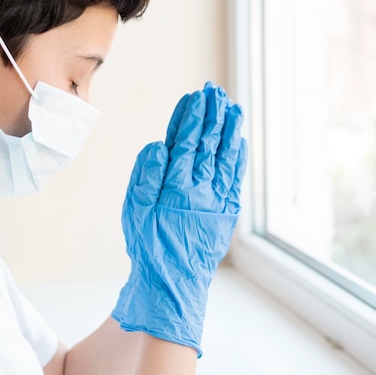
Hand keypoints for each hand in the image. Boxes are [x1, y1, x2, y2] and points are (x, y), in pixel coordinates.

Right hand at [111, 82, 247, 356]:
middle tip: (215, 92)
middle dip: (212, 115)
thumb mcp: (135, 211)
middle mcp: (200, 188)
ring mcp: (218, 199)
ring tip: (233, 108)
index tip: (196, 97)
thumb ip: (146, 175)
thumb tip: (159, 145)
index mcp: (175, 185)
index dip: (191, 117)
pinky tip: (240, 142)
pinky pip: (236, 179)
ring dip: (230, 130)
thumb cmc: (149, 245)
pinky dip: (238, 159)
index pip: (185, 142)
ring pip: (226, 157)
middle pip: (208, 143)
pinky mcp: (228, 211)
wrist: (172, 282)